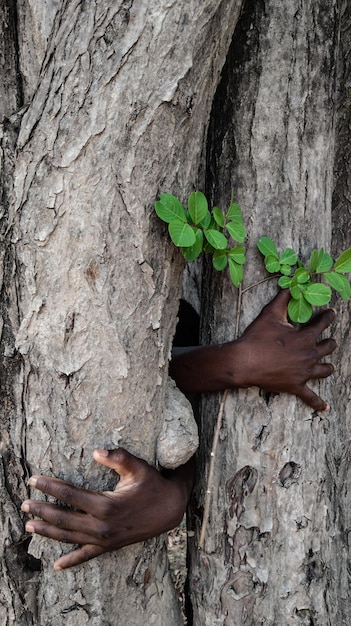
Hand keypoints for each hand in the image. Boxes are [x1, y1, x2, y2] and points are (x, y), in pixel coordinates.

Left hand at [22, 448, 190, 569]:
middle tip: (24, 503)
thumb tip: (96, 452)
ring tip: (29, 526)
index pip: (70, 494)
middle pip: (64, 518)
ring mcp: (105, 539)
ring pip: (70, 537)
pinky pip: (87, 556)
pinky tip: (57, 565)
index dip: (50, 486)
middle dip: (41, 510)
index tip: (34, 480)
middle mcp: (102, 525)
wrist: (170, 508)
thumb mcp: (138, 467)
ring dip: (48, 532)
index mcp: (106, 505)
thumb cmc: (152, 484)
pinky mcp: (109, 546)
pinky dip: (71, 560)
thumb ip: (118, 457)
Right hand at [236, 289, 335, 409]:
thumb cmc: (257, 337)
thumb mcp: (270, 314)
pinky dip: (318, 403)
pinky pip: (310, 397)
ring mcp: (304, 373)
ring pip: (324, 370)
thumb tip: (291, 284)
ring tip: (329, 366)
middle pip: (328, 347)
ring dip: (328, 366)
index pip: (323, 324)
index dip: (328, 316)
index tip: (331, 313)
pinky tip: (325, 409)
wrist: (244, 362)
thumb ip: (283, 298)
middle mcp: (309, 355)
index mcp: (306, 337)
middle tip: (328, 339)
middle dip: (329, 342)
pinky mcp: (296, 386)